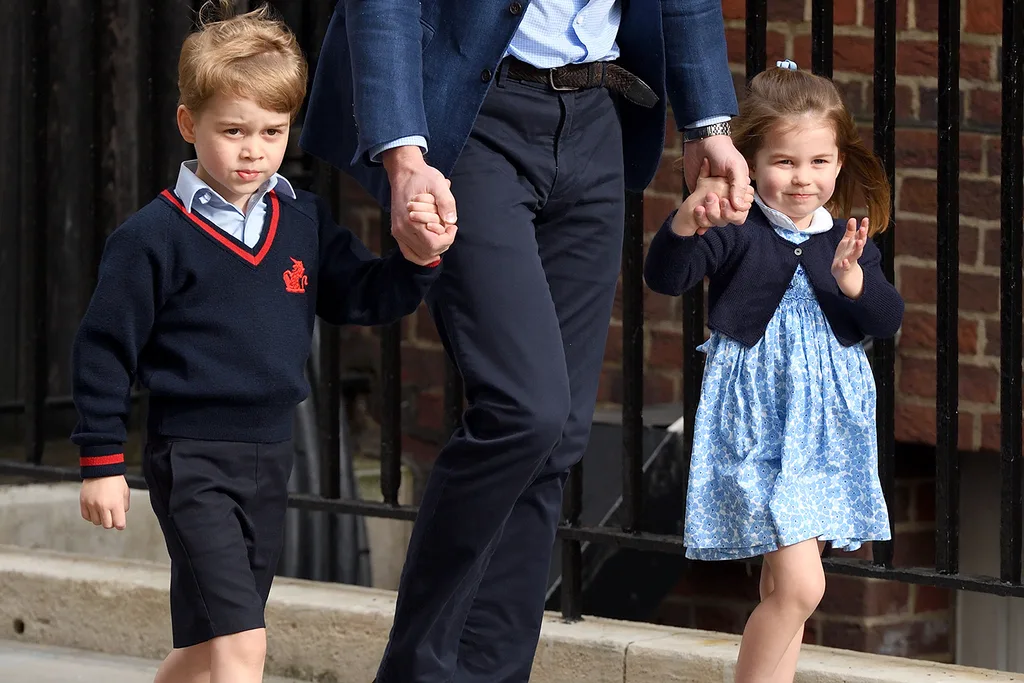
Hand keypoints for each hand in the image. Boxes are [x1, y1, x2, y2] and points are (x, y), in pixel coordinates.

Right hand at [80, 475, 129, 529]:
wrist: (101, 469)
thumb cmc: (115, 480)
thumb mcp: (125, 492)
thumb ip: (124, 506)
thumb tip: (120, 516)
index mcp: (115, 504)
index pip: (119, 524)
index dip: (121, 525)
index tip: (120, 523)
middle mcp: (103, 506)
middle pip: (107, 525)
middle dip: (111, 522)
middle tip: (112, 516)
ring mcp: (92, 505)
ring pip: (96, 522)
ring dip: (100, 518)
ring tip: (103, 510)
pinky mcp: (83, 502)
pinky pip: (86, 517)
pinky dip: (91, 516)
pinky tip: (95, 509)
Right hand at [382, 146, 457, 264]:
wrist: (403, 172)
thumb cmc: (422, 177)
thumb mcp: (438, 184)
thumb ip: (447, 202)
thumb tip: (451, 221)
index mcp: (411, 220)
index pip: (433, 244)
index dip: (448, 239)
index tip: (453, 226)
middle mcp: (402, 230)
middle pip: (428, 252)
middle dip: (443, 244)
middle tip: (449, 230)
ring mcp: (398, 232)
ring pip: (419, 255)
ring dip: (434, 250)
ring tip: (442, 236)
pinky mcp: (397, 232)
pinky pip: (409, 252)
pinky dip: (422, 254)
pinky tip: (432, 247)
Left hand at [672, 159, 752, 236]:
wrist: (701, 143)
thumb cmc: (722, 152)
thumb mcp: (734, 166)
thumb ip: (739, 186)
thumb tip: (739, 206)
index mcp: (739, 190)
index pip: (741, 211)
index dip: (733, 212)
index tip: (724, 202)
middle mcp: (727, 196)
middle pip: (727, 217)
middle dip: (718, 214)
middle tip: (709, 198)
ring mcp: (714, 198)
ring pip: (714, 219)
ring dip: (708, 218)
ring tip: (700, 207)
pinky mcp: (699, 197)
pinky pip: (701, 215)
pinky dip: (699, 220)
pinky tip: (696, 219)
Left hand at [833, 217, 868, 298]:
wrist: (842, 272)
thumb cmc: (845, 254)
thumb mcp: (847, 241)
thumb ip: (851, 231)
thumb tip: (853, 218)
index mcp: (855, 245)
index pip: (861, 235)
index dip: (864, 227)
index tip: (866, 219)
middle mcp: (854, 252)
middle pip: (860, 243)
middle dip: (862, 236)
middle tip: (863, 229)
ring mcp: (850, 260)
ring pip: (855, 254)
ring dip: (857, 248)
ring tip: (858, 242)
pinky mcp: (843, 268)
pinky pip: (845, 266)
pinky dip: (846, 264)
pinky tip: (845, 261)